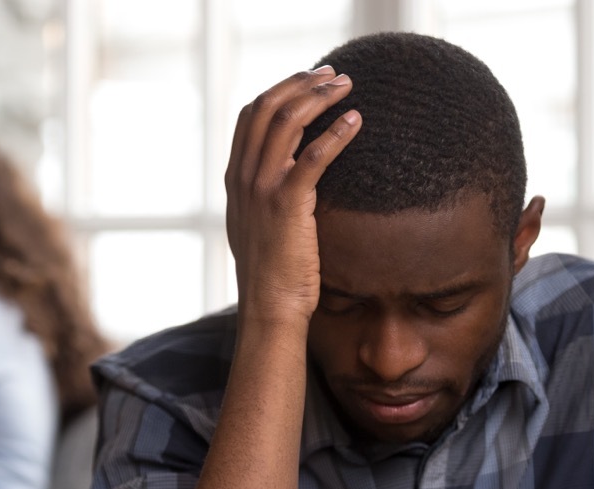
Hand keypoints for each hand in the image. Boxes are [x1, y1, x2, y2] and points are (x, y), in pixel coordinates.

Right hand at [225, 66, 361, 328]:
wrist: (270, 309)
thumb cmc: (274, 275)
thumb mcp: (260, 229)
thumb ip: (266, 199)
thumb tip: (289, 181)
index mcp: (236, 180)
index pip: (251, 115)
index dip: (281, 90)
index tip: (310, 81)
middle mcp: (244, 178)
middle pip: (267, 107)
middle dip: (302, 83)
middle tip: (334, 75)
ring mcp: (262, 189)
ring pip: (286, 121)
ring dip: (319, 96)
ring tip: (347, 87)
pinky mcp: (287, 204)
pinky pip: (312, 156)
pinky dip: (335, 132)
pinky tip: (356, 121)